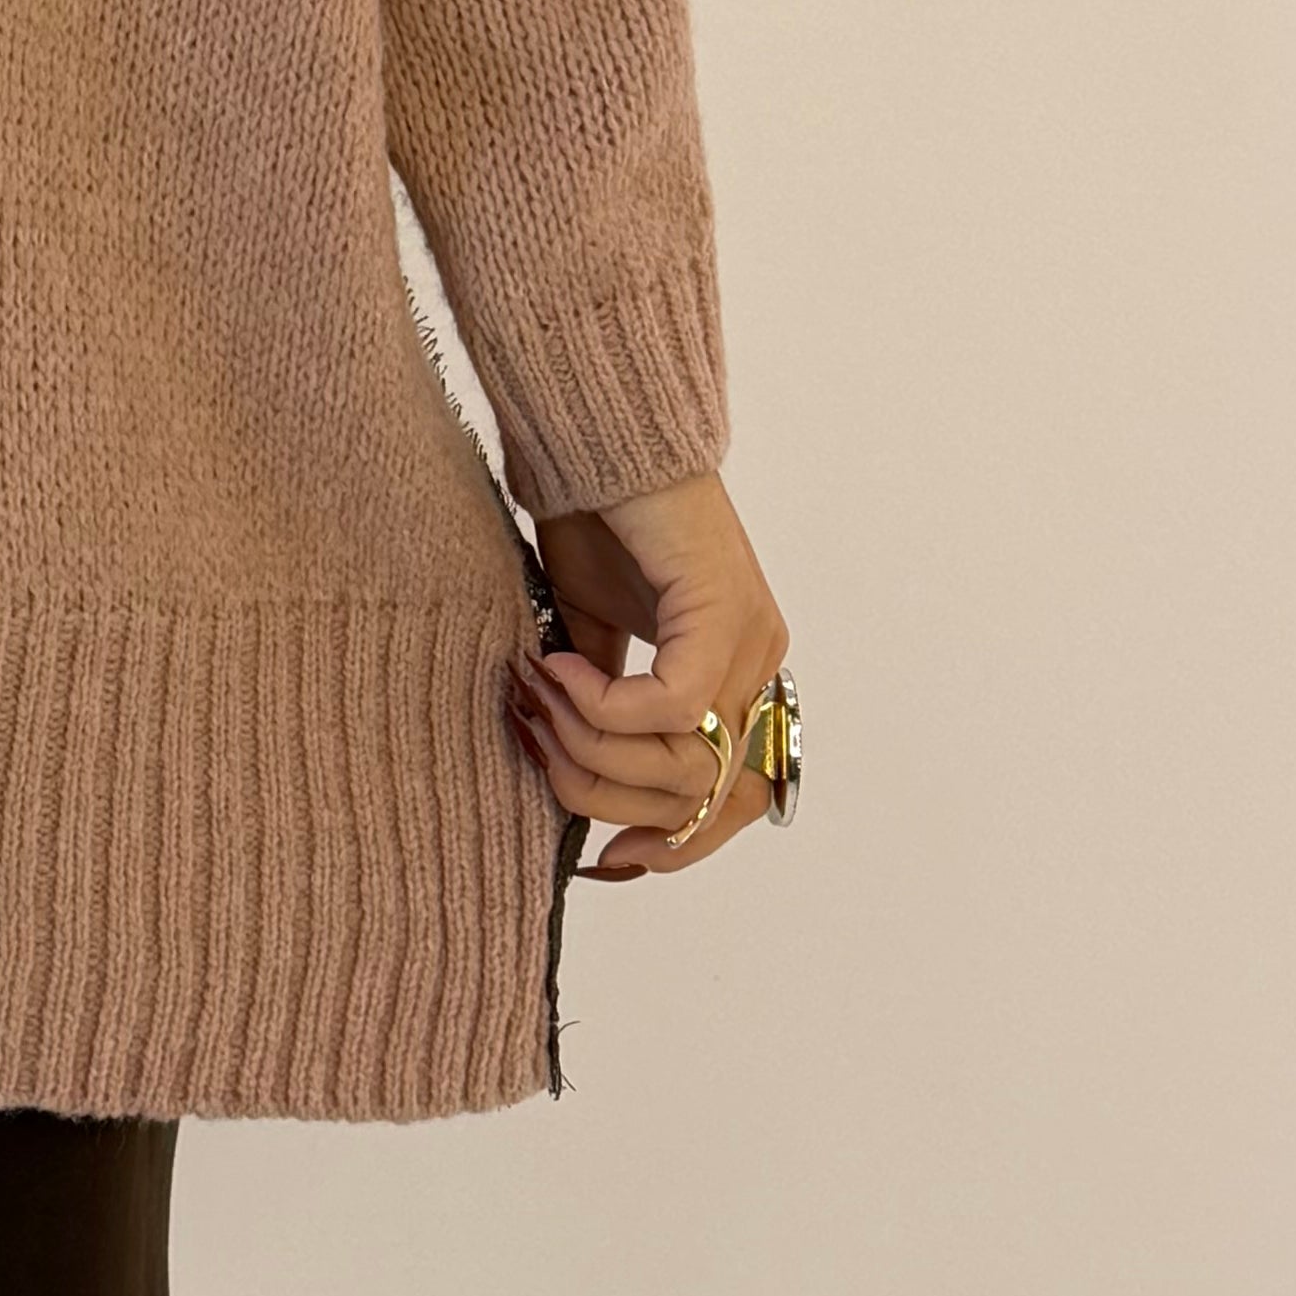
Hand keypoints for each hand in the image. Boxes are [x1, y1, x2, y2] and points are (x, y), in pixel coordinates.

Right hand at [512, 467, 788, 883]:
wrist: (596, 442)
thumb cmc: (594, 524)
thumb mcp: (592, 635)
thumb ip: (604, 705)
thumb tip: (574, 784)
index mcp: (735, 678)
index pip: (733, 803)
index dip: (680, 844)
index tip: (609, 854)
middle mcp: (759, 668)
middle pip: (699, 797)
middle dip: (604, 791)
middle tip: (537, 740)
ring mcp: (750, 644)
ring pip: (683, 760)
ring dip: (594, 744)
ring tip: (539, 695)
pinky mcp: (724, 617)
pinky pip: (669, 707)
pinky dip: (604, 704)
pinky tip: (559, 666)